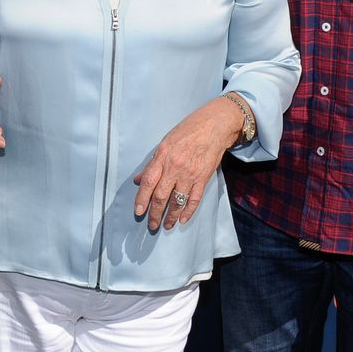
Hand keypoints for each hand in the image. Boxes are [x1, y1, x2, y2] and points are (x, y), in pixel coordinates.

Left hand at [133, 98, 242, 230]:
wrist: (214, 126)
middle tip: (151, 225)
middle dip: (155, 213)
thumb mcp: (165, 143)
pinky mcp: (203, 178)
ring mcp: (190, 174)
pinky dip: (188, 211)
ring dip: (170, 216)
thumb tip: (138, 179)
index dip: (142, 199)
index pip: (148, 182)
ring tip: (165, 226)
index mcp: (162, 156)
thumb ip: (152, 163)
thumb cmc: (188, 130)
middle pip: (161, 196)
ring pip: (177, 201)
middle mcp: (175, 167)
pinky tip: (182, 220)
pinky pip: (194, 199)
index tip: (138, 212)